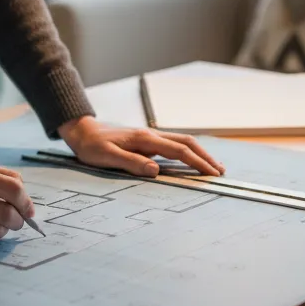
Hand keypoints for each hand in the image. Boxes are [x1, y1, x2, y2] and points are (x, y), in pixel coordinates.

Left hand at [57, 116, 224, 177]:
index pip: (179, 150)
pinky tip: (192, 160)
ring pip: (182, 142)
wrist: (83, 132)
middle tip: (220, 171)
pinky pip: (174, 145)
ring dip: (199, 153)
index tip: (211, 173)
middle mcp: (151, 135)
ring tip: (213, 166)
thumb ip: (131, 163)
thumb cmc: (92, 147)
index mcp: (145, 139)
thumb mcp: (107, 157)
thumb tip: (156, 170)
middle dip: (205, 156)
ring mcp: (150, 137)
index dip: (197, 162)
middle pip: (187, 142)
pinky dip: (188, 152)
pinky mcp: (148, 141)